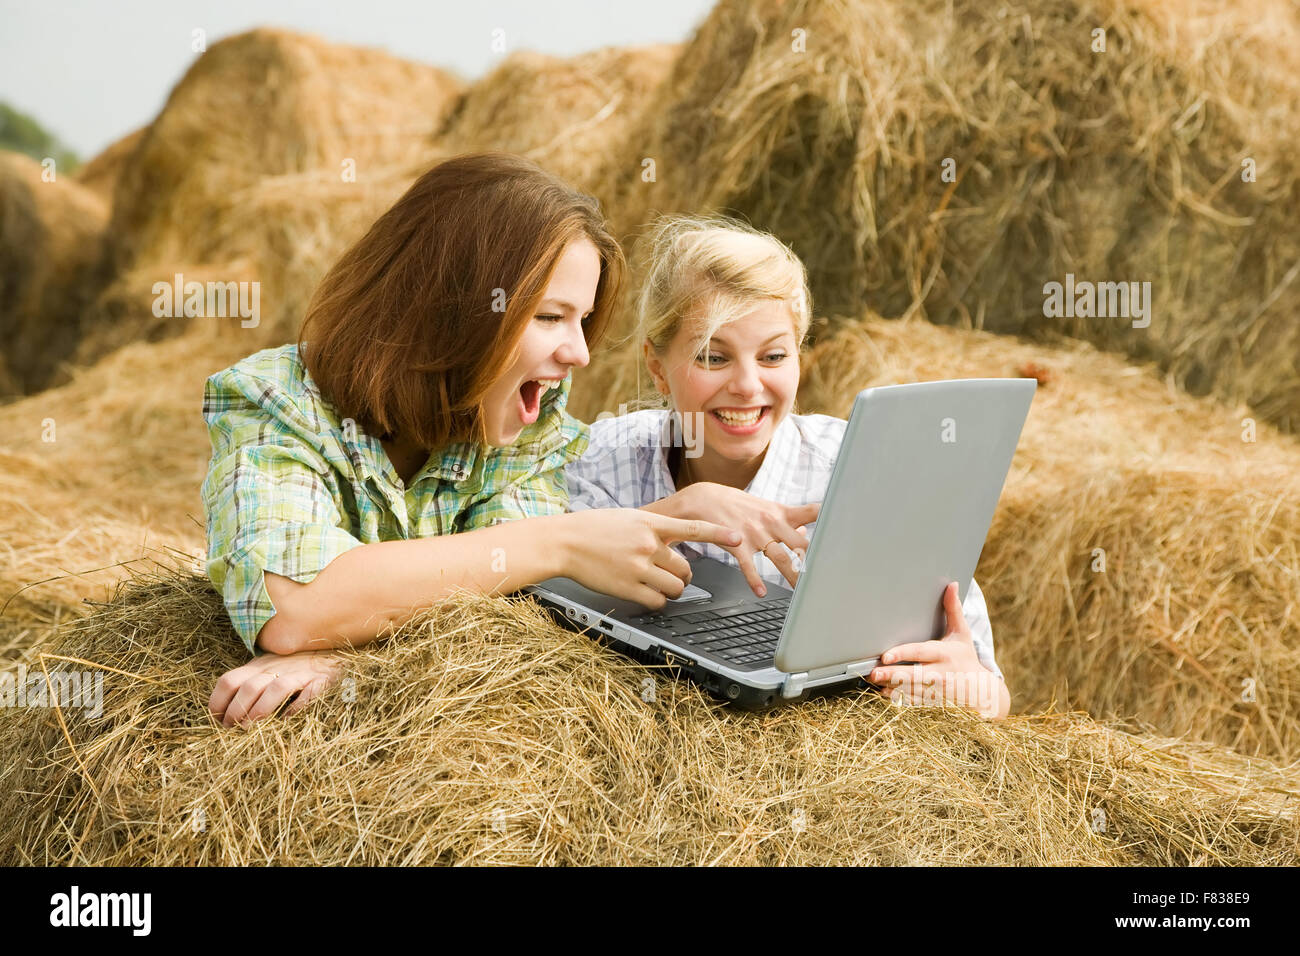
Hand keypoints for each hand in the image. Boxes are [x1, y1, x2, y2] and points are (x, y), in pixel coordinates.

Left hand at [209, 648, 343, 726]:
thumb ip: (248, 684)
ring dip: (260, 709)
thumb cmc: (294, 666)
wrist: (332, 651)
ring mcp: (299, 673)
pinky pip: (308, 692)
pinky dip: (297, 707)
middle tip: (232, 728)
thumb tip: (223, 712)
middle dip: (236, 711)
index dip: (218, 702)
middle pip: (249, 687)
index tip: (217, 720)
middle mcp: (276, 668)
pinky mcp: (320, 680)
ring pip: (275, 688)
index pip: (230, 681)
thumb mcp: (267, 670)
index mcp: (258, 666)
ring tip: (252, 727)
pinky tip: (288, 718)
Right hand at [558, 508, 741, 608]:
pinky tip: (644, 594)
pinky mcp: (628, 587)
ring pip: (676, 587)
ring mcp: (639, 567)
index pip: (692, 528)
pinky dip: (656, 602)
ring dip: (671, 590)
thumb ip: (651, 528)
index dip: (719, 534)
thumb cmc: (592, 529)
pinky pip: (658, 601)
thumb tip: (670, 540)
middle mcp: (648, 545)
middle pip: (686, 568)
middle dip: (683, 576)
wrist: (564, 541)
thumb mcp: (627, 518)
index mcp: (650, 523)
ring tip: (656, 585)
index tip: (738, 537)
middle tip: (671, 575)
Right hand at [655, 482, 819, 594]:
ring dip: (792, 575)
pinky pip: (748, 565)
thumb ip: (786, 519)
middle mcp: (770, 523)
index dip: (829, 517)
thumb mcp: (763, 507)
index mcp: (779, 512)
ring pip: (780, 557)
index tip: (845, 526)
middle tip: (827, 575)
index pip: (811, 512)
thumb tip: (805, 528)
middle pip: (800, 543)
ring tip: (801, 590)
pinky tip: (760, 592)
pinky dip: (755, 580)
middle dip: (813, 559)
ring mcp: (754, 534)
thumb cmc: (736, 505)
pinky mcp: (737, 544)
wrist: (703, 499)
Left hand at [868, 582, 1006, 718]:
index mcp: (944, 654)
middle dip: (892, 674)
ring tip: (873, 681)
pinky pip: (912, 702)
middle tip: (873, 672)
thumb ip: (953, 610)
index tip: (886, 656)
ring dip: (891, 687)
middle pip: (913, 675)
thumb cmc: (966, 657)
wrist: (982, 691)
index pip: (920, 653)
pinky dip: (898, 698)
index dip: (903, 654)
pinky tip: (883, 693)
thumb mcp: (962, 634)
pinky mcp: (932, 702)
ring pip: (910, 691)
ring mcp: (936, 690)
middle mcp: (940, 673)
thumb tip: (951, 584)